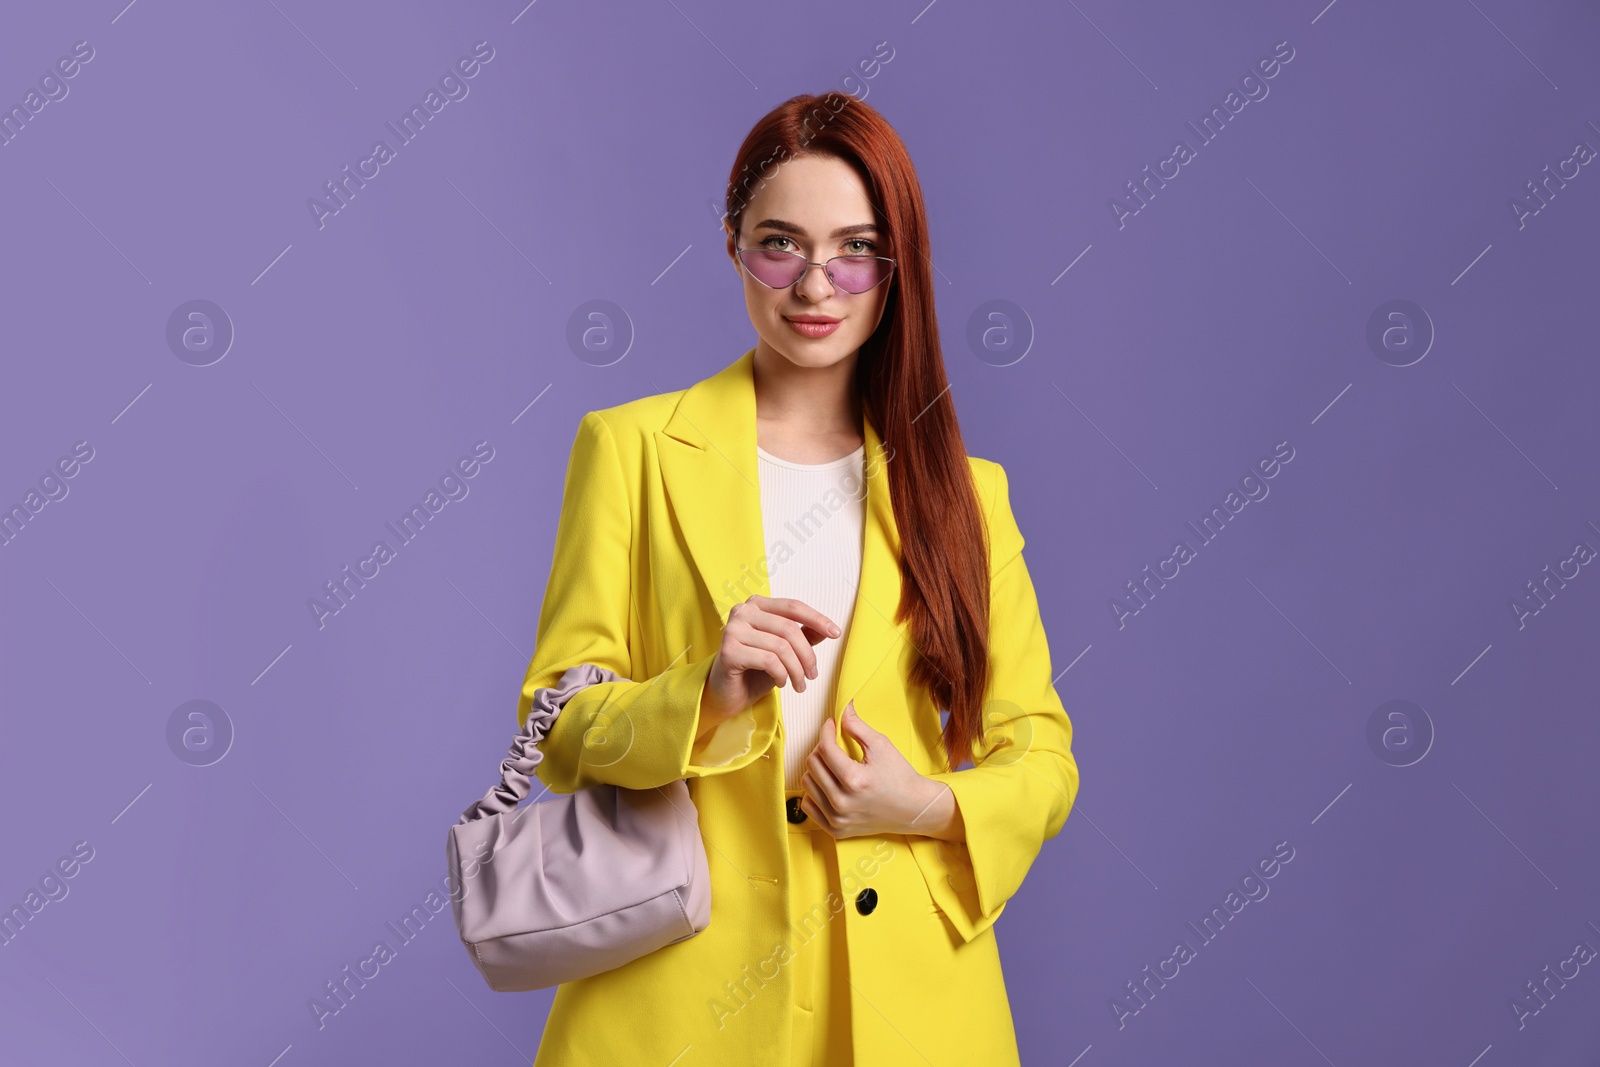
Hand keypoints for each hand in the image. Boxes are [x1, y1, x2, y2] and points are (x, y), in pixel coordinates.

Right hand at [699, 595, 839, 731]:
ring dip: (796, 670)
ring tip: (799, 684)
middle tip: (813, 675)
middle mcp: (742, 612)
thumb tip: (826, 629)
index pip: (793, 607)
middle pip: (789, 629)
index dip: (817, 619)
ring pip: (781, 647)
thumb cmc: (754, 670)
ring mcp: (733, 630)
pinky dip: (781, 674)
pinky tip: (781, 683)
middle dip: (807, 655)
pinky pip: (768, 660)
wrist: (726, 694)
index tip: (836, 633)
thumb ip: (802, 636)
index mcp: (757, 605)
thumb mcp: (784, 651)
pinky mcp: (728, 650)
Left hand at [799, 702, 961, 840]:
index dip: (825, 731)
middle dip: (821, 748)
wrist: (913, 809)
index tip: (830, 725)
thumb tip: (841, 710)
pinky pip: (808, 806)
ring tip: (833, 765)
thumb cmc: (900, 776)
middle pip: (812, 765)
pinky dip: (815, 792)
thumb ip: (857, 726)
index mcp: (854, 780)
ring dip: (817, 770)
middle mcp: (842, 802)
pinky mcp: (836, 829)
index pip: (825, 749)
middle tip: (834, 745)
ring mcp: (838, 818)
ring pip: (807, 784)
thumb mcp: (881, 745)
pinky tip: (829, 785)